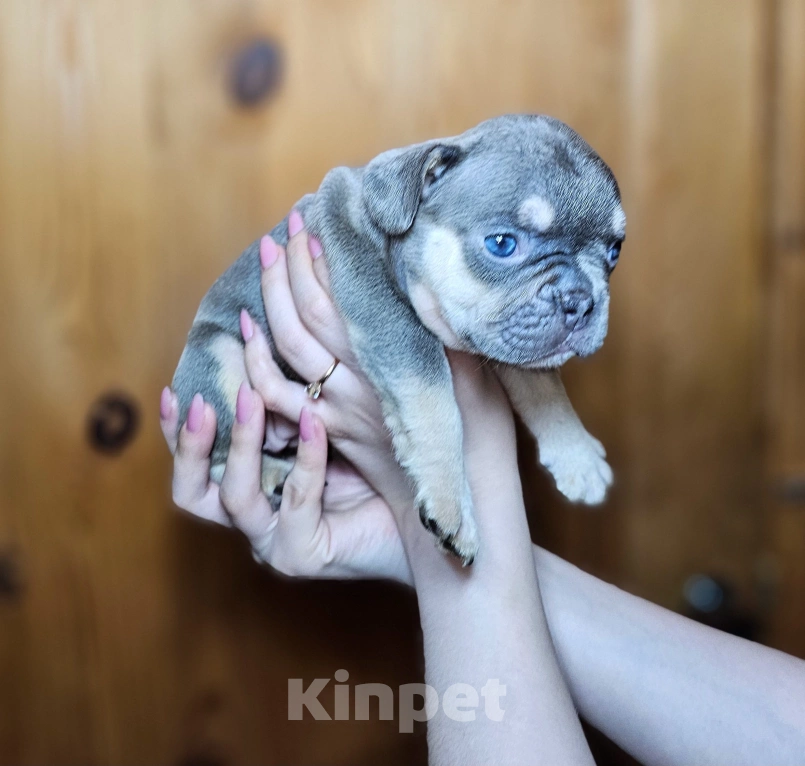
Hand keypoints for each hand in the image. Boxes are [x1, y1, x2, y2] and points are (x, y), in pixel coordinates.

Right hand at [160, 385, 410, 581]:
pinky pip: (297, 498)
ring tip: (253, 398)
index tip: (172, 390)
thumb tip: (263, 340)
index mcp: (249, 491)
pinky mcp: (305, 553)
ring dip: (241, 443)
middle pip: (191, 493)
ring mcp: (274, 542)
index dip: (176, 432)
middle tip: (199, 400)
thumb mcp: (320, 429)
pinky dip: (305, 456)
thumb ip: (287, 405)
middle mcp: (253, 520)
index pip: (195, 467)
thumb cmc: (374, 470)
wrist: (419, 522)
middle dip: (189, 445)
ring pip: (236, 497)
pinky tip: (314, 422)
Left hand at [243, 212, 519, 550]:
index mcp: (391, 366)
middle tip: (284, 230)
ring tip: (266, 261)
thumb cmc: (482, 441)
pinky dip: (256, 362)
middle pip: (304, 319)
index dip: (319, 262)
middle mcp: (356, 386)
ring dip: (268, 303)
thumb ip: (448, 331)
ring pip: (284, 351)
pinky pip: (279, 395)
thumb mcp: (478, 376)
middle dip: (288, 269)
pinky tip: (250, 330)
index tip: (312, 225)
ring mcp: (337, 410)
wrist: (462, 509)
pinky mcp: (331, 430)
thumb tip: (426, 282)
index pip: (339, 303)